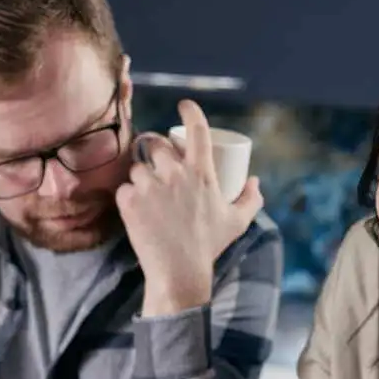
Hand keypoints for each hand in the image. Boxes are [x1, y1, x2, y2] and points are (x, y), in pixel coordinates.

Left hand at [117, 99, 263, 313]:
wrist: (179, 272)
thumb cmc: (209, 246)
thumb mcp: (237, 222)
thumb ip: (251, 199)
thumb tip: (254, 181)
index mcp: (202, 173)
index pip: (197, 130)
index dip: (190, 111)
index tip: (184, 106)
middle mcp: (175, 174)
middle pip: (157, 146)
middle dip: (157, 153)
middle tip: (159, 169)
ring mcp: (150, 186)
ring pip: (138, 167)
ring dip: (141, 177)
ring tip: (149, 195)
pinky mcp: (130, 201)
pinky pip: (124, 188)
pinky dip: (129, 197)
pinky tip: (137, 210)